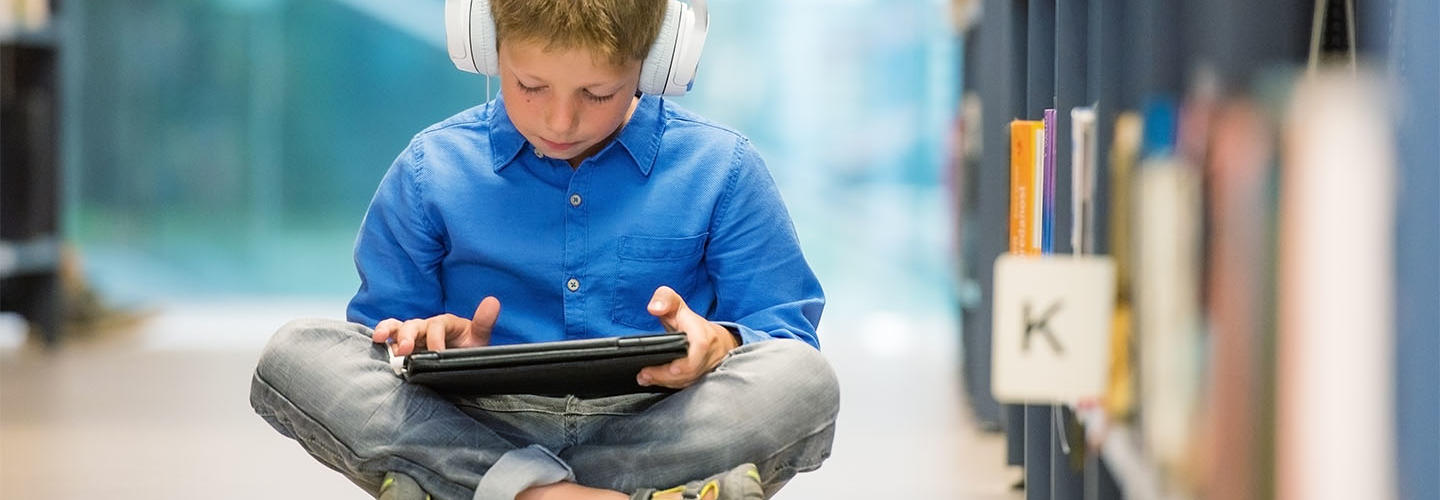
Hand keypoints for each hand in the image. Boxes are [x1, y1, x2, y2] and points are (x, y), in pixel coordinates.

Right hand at [371, 297, 500, 355]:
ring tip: (380, 339)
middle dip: (408, 336)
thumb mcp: (479, 338)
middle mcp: (426, 327)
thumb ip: (484, 322)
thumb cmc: (468, 349)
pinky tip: (374, 344)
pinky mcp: (403, 345)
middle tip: (405, 350)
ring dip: (388, 332)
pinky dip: (380, 338)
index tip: (438, 353)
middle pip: (413, 325)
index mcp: (445, 324)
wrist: (460, 362)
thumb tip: (493, 301)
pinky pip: (388, 338)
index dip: (436, 339)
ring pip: (397, 328)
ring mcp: (413, 336)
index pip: (437, 326)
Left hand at [636, 286, 738, 388]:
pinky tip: (655, 381)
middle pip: (691, 370)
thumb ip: (664, 299)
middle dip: (666, 376)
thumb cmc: (690, 323)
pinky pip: (687, 385)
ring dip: (665, 382)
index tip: (672, 368)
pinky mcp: (703, 378)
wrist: (714, 340)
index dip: (688, 361)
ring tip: (645, 378)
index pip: (701, 346)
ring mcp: (707, 367)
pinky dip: (670, 385)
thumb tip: (654, 307)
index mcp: (703, 332)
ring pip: (688, 380)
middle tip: (644, 375)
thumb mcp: (676, 305)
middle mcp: (709, 352)